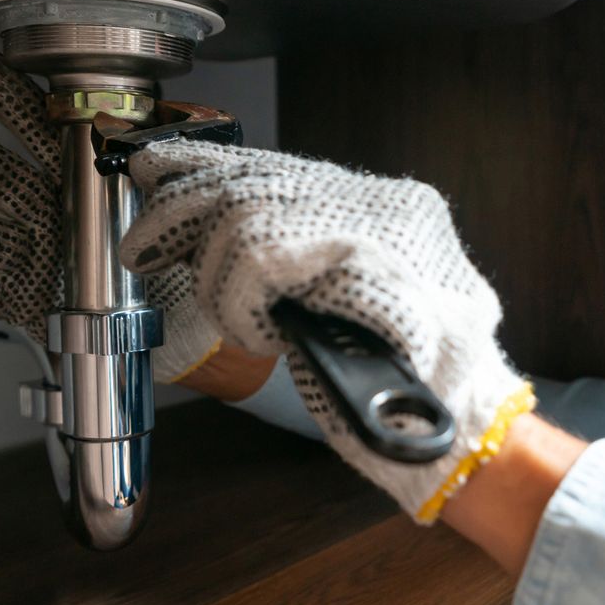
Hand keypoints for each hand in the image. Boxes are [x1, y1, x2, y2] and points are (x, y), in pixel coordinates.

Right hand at [0, 49, 221, 383]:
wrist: (171, 329)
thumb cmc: (178, 262)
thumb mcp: (190, 204)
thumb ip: (179, 165)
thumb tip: (159, 135)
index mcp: (84, 180)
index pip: (43, 130)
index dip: (11, 98)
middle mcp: (46, 211)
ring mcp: (26, 255)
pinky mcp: (15, 300)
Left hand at [120, 141, 535, 522]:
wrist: (460, 440)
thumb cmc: (399, 391)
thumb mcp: (341, 309)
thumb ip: (300, 262)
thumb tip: (207, 230)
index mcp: (390, 209)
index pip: (279, 165)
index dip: (206, 168)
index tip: (155, 169)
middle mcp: (390, 203)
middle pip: (254, 177)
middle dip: (183, 211)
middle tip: (144, 245)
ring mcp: (382, 224)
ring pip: (246, 217)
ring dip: (223, 285)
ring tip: (251, 328)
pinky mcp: (362, 255)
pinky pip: (257, 257)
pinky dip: (243, 302)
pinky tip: (266, 333)